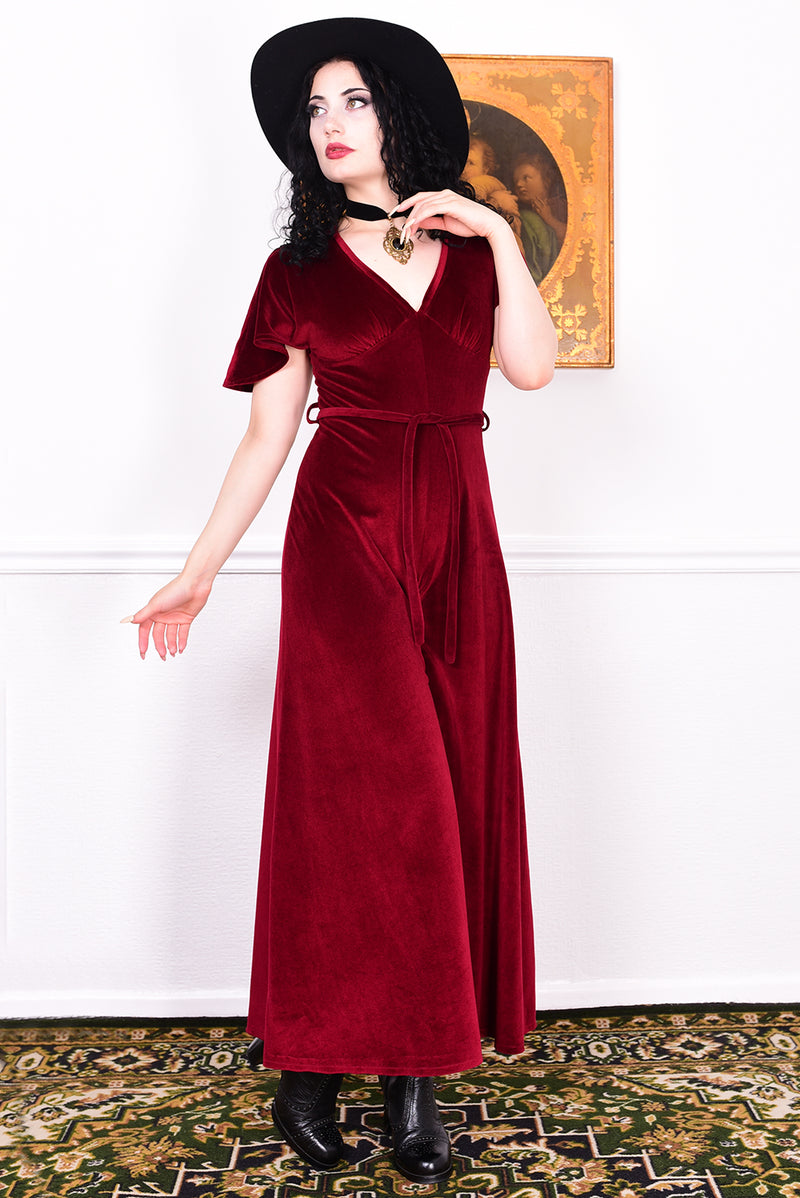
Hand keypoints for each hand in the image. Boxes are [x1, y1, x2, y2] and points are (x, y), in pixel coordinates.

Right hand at [122, 574, 212, 659]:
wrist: (196, 584)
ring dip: (171, 645)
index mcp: (154, 611)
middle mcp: (163, 615)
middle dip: (160, 646)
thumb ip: (143, 614)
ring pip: (171, 635)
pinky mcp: (186, 618)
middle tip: (162, 655)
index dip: (143, 641)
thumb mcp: (156, 604)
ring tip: (172, 653)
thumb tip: (130, 621)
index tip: (143, 652)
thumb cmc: (176, 589)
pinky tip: (181, 648)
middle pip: (158, 635)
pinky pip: (183, 633)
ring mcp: (175, 617)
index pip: (145, 629)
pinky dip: (182, 641)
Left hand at [390, 190, 508, 242]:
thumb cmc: (470, 224)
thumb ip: (432, 222)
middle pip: (419, 199)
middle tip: (397, 222)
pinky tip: (414, 224)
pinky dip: (420, 216)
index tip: (396, 213)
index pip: (421, 198)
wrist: (488, 225)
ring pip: (422, 204)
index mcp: (444, 197)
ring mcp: (448, 197)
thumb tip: (419, 223)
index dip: (407, 204)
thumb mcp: (446, 224)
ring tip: (406, 230)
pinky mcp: (451, 203)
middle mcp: (444, 194)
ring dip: (412, 217)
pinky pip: (430, 208)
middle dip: (406, 210)